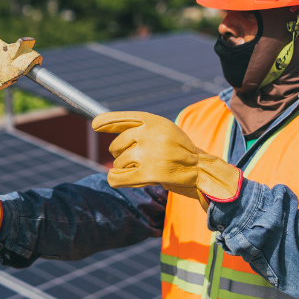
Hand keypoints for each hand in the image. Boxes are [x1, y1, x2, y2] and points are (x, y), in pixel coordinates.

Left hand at [92, 111, 241, 210]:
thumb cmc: (179, 153)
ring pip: (118, 162)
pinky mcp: (149, 174)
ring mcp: (149, 154)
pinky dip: (115, 180)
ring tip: (142, 170)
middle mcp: (150, 134)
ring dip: (124, 168)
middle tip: (135, 159)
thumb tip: (104, 124)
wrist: (203, 172)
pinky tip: (116, 179)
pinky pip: (119, 177)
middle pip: (117, 144)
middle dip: (120, 154)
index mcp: (155, 121)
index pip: (124, 118)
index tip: (95, 125)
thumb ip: (140, 129)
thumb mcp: (164, 132)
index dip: (107, 121)